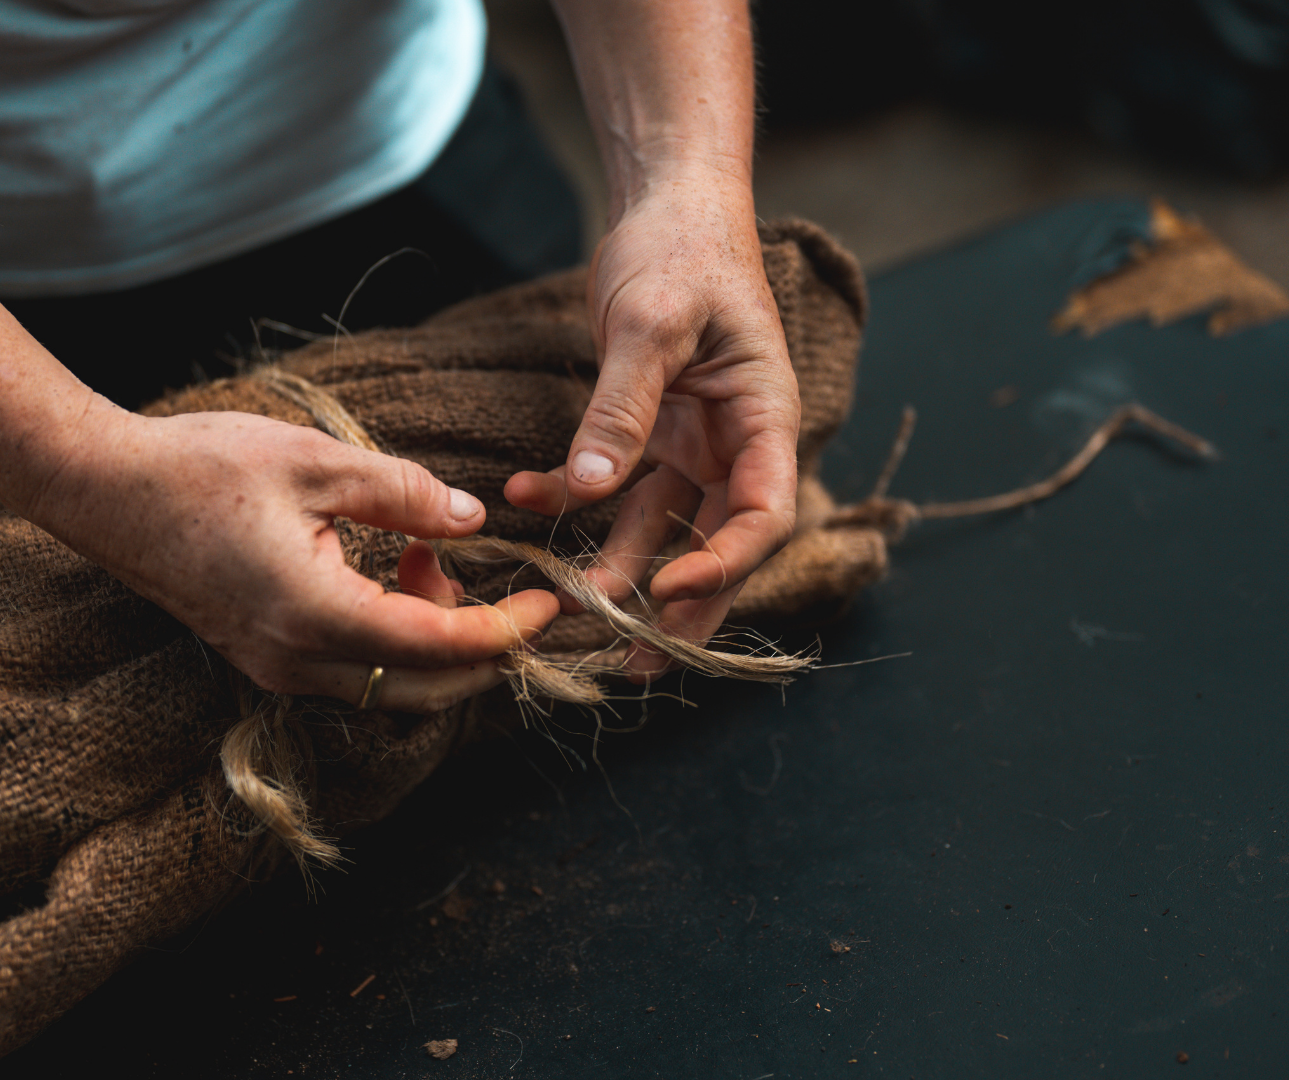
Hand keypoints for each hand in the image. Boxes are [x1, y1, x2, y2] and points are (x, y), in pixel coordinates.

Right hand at [33, 407, 558, 712]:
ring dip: (434, 636)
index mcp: (314, 614)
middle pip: (423, 690)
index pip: (437, 649)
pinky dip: (394, 634)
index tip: (547, 603)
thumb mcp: (317, 461)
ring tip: (427, 549)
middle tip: (513, 589)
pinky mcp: (266, 658)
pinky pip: (356, 671)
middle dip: (482, 648)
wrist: (104, 489)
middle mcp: (296, 661)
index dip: (503, 632)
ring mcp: (277, 668)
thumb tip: (472, 521)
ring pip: (391, 686)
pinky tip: (393, 567)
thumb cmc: (202, 467)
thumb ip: (405, 495)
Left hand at [504, 175, 799, 675]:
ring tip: (577, 616)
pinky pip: (614, 483)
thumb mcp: (650, 323)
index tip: (670, 597)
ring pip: (661, 526)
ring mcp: (692, 440)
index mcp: (763, 418)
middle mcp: (734, 442)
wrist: (665, 205)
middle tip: (639, 665)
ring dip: (621, 570)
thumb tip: (590, 489)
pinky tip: (524, 500)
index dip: (724, 566)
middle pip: (716, 541)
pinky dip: (572, 498)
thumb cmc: (680, 250)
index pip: (762, 514)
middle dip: (680, 605)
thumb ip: (621, 408)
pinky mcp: (650, 430)